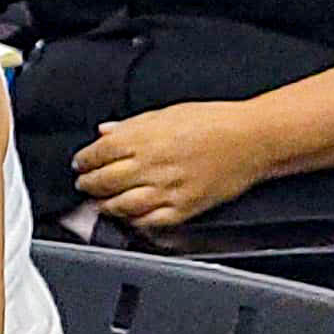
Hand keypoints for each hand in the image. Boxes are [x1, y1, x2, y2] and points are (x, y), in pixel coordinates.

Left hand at [73, 100, 279, 229]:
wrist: (253, 139)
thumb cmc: (215, 121)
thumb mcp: (168, 112)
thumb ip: (132, 125)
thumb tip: (105, 131)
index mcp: (144, 138)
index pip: (98, 154)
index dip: (84, 161)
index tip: (80, 164)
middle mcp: (151, 165)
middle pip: (103, 182)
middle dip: (88, 185)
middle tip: (84, 185)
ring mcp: (166, 189)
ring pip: (121, 205)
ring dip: (105, 205)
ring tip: (101, 203)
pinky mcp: (184, 207)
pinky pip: (149, 221)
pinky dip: (134, 221)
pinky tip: (129, 216)